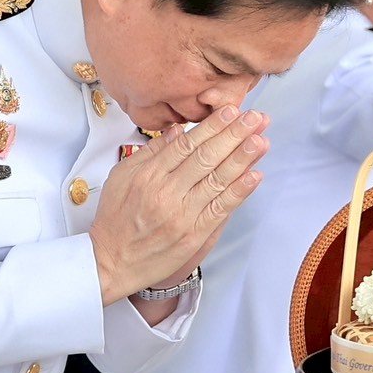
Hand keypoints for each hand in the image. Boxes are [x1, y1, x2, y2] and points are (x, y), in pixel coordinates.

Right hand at [89, 106, 268, 302]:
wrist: (111, 261)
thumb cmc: (115, 218)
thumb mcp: (121, 177)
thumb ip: (150, 153)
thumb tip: (176, 130)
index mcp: (148, 174)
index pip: (187, 144)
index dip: (212, 126)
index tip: (230, 111)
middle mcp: (166, 192)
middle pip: (206, 157)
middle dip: (234, 135)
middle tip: (255, 118)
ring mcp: (181, 214)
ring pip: (217, 180)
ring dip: (242, 159)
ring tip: (260, 140)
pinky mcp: (193, 235)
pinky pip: (220, 209)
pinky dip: (239, 192)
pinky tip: (255, 175)